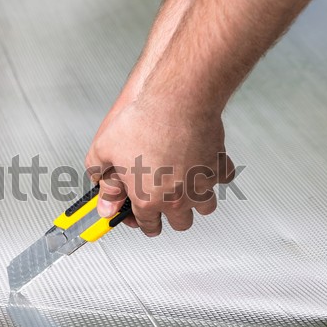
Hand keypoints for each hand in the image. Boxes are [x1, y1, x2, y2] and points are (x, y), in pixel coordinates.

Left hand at [85, 96, 234, 236]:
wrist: (177, 101)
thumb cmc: (143, 123)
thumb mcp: (104, 151)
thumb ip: (104, 182)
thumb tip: (104, 202)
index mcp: (148, 199)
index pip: (148, 225)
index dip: (142, 223)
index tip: (142, 218)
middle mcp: (177, 198)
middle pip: (180, 223)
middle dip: (171, 217)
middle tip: (164, 203)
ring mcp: (201, 184)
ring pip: (205, 207)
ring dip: (196, 201)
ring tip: (186, 187)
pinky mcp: (218, 166)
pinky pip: (222, 179)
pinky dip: (215, 174)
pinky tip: (204, 165)